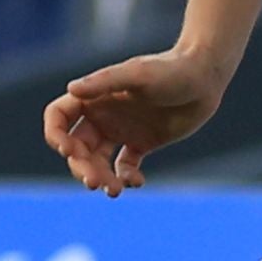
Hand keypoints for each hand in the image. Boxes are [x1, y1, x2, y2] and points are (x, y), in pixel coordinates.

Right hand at [44, 47, 226, 196]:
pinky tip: (137, 182)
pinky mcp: (142, 143)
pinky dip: (125, 178)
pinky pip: (124, 167)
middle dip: (81, 167)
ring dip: (100, 178)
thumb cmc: (171, 70)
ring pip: (98, 161)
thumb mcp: (137, 75)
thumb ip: (105, 82)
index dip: (55, 136)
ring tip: (115, 191)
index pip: (58, 117)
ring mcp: (121, 130)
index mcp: (94, 96)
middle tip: (96, 183)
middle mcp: (103, 115)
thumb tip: (72, 89)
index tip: (69, 152)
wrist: (205, 78)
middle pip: (76, 147)